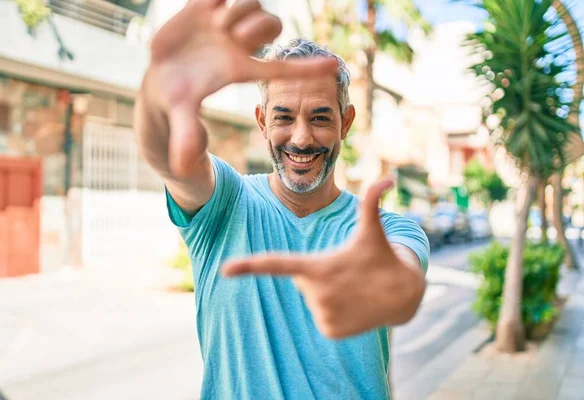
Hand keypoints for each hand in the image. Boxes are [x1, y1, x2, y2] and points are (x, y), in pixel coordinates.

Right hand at [144, 0, 338, 175]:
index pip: (281, 69)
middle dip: (257, 27)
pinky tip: (209, 4)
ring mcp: (223, 24)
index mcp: (240, 70)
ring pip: (252, 3)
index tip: (334, 67)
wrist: (159, 78)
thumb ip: (186, 136)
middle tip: (232, 34)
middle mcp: (238, 46)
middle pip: (271, 26)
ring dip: (239, 9)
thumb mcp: (181, 115)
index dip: (307, 69)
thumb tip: (184, 167)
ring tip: (216, 22)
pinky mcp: (205, 8)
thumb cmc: (176, 100)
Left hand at [223, 180, 425, 338]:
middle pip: (301, 280)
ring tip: (351, 287)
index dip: (249, 266)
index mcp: (317, 267)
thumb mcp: (373, 229)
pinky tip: (353, 304)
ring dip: (327, 292)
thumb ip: (371, 201)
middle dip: (317, 274)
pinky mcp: (329, 331)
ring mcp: (322, 315)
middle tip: (345, 270)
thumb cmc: (382, 255)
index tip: (225, 270)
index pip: (276, 265)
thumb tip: (388, 177)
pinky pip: (321, 316)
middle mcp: (315, 294)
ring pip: (311, 298)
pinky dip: (333, 310)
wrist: (406, 294)